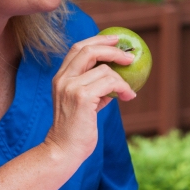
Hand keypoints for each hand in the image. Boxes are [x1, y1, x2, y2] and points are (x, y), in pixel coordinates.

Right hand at [44, 34, 135, 161]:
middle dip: (112, 49)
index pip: (77, 48)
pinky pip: (110, 83)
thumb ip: (94, 89)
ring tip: (128, 93)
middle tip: (129, 56)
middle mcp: (63, 79)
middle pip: (88, 50)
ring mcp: (71, 87)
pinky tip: (128, 97)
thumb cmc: (76, 130)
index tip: (115, 39)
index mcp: (61, 78)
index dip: (97, 40)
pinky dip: (123, 88)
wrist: (63, 150)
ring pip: (104, 69)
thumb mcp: (83, 104)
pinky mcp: (81, 97)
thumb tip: (115, 79)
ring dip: (122, 79)